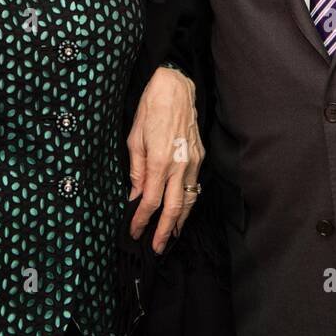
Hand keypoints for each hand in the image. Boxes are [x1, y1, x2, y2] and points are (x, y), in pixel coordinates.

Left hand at [127, 65, 203, 252]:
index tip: (134, 231)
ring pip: (189, 200)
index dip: (141, 219)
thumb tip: (134, 194)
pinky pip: (195, 186)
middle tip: (156, 248)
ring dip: (180, 222)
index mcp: (159, 160)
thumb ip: (135, 170)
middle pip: (174, 208)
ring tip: (171, 237)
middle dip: (164, 232)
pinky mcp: (200, 156)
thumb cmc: (151, 108)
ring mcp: (193, 161)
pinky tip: (182, 210)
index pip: (150, 200)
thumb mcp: (134, 138)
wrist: (176, 87)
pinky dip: (189, 203)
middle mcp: (179, 164)